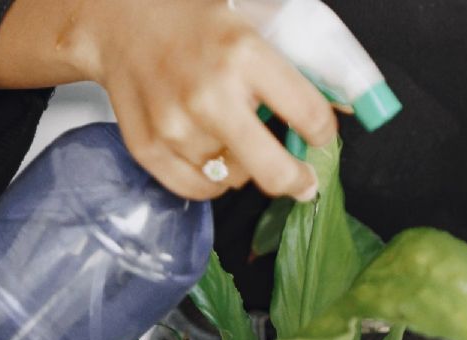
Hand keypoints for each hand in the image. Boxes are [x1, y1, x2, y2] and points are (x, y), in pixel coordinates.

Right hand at [0, 0, 337, 200]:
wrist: (119, 21)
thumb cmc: (193, 22)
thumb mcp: (255, 23)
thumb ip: (301, 65)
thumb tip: (348, 108)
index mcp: (243, 54)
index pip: (309, 115)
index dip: (324, 134)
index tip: (321, 137)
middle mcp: (209, 95)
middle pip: (273, 170)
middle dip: (298, 181)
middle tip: (303, 182)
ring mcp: (175, 127)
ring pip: (235, 180)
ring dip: (243, 167)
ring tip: (231, 136)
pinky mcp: (148, 148)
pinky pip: (199, 190)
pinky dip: (213, 182)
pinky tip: (212, 155)